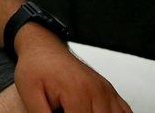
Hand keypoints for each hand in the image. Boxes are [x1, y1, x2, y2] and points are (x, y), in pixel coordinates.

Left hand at [14, 26, 131, 112]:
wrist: (43, 48)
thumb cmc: (36, 67)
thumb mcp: (30, 93)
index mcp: (77, 92)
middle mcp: (97, 91)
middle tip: (67, 110)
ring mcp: (106, 91)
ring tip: (77, 110)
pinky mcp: (110, 91)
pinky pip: (125, 111)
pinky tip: (99, 112)